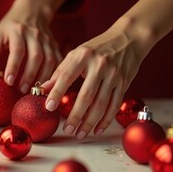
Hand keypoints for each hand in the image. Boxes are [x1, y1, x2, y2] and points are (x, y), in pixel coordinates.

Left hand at [0, 0, 61, 93]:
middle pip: (35, 56)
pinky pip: (57, 60)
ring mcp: (46, 40)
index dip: (13, 66)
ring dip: (42, 77)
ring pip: (49, 59)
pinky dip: (53, 73)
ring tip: (34, 89)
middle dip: (29, 75)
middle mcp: (34, 34)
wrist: (32, 10)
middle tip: (21, 89)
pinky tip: (47, 84)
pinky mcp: (54, 45)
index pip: (17, 50)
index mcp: (17, 31)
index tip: (9, 81)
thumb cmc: (11, 26)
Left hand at [43, 20, 153, 138]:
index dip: (57, 93)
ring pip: (101, 104)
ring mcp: (114, 75)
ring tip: (79, 133)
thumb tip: (43, 89)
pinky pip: (114, 105)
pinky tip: (96, 130)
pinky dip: (106, 120)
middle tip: (66, 129)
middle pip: (86, 96)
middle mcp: (99, 66)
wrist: (129, 38)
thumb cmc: (96, 48)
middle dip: (75, 115)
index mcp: (83, 56)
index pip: (66, 77)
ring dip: (89, 122)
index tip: (48, 107)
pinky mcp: (124, 83)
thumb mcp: (76, 54)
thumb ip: (60, 72)